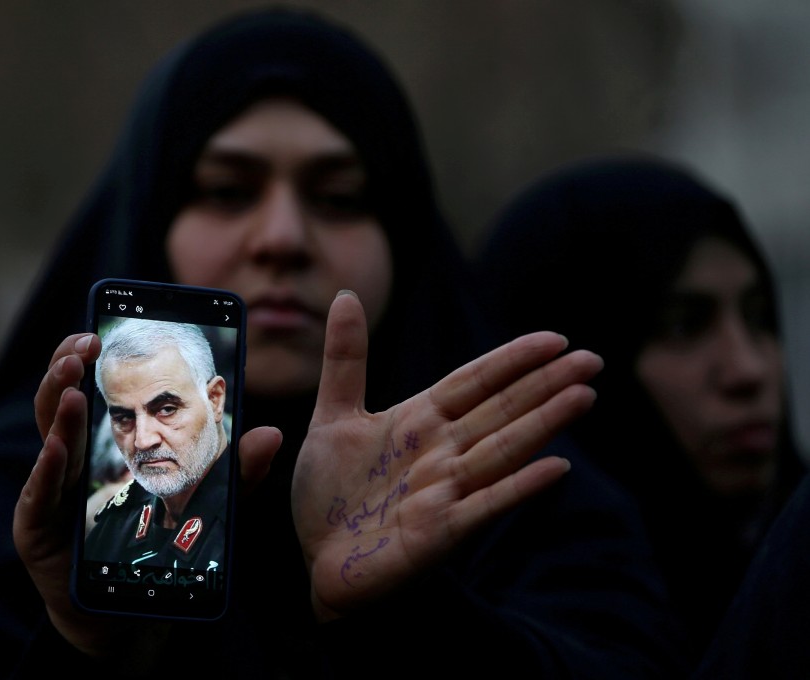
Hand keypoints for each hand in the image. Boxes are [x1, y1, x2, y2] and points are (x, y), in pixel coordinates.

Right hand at [14, 333, 280, 657]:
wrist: (131, 616)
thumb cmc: (162, 552)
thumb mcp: (208, 506)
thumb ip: (234, 473)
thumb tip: (270, 434)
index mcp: (102, 446)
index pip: (92, 390)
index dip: (88, 358)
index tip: (99, 329)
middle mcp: (69, 463)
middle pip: (61, 403)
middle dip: (68, 368)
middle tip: (84, 343)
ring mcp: (49, 494)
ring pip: (47, 440)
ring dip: (59, 408)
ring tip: (72, 381)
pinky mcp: (37, 530)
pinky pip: (38, 494)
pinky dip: (47, 467)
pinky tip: (58, 445)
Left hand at [291, 290, 602, 620]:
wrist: (316, 560)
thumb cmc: (329, 493)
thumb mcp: (332, 416)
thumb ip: (346, 359)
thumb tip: (346, 293)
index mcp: (420, 421)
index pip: (474, 382)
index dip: (512, 361)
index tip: (555, 339)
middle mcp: (441, 452)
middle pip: (501, 411)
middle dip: (545, 385)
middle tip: (593, 361)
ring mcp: (445, 491)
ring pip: (502, 450)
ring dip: (543, 424)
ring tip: (583, 396)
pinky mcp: (439, 532)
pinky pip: (485, 505)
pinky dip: (519, 487)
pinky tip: (557, 467)